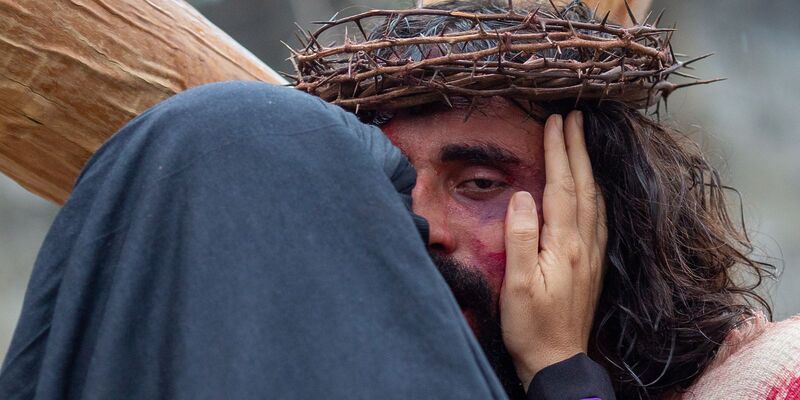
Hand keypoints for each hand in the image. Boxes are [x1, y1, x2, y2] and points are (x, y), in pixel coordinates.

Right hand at [499, 111, 607, 390]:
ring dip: (588, 165)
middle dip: (577, 148)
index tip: (556, 121)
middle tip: (574, 117)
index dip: (559, 151)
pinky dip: (595, 191)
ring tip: (582, 141)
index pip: (562, 187)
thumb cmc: (531, 325)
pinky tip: (592, 187)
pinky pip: (598, 216)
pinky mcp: (592, 264)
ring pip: (595, 198)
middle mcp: (584, 244)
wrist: (558, 360)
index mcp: (564, 244)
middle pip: (583, 186)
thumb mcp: (518, 284)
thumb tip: (523, 196)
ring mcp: (592, 254)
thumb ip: (520, 238)